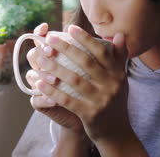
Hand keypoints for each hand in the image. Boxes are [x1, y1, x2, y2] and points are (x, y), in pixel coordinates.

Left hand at [35, 25, 130, 142]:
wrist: (116, 132)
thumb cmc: (113, 100)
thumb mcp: (120, 79)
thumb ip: (118, 58)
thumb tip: (120, 34)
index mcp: (118, 73)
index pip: (101, 51)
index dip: (85, 38)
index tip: (70, 28)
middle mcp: (112, 85)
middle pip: (86, 62)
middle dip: (66, 48)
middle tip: (49, 39)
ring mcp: (101, 100)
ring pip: (74, 79)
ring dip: (54, 67)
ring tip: (40, 59)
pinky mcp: (90, 114)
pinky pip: (67, 99)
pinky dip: (52, 90)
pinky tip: (39, 83)